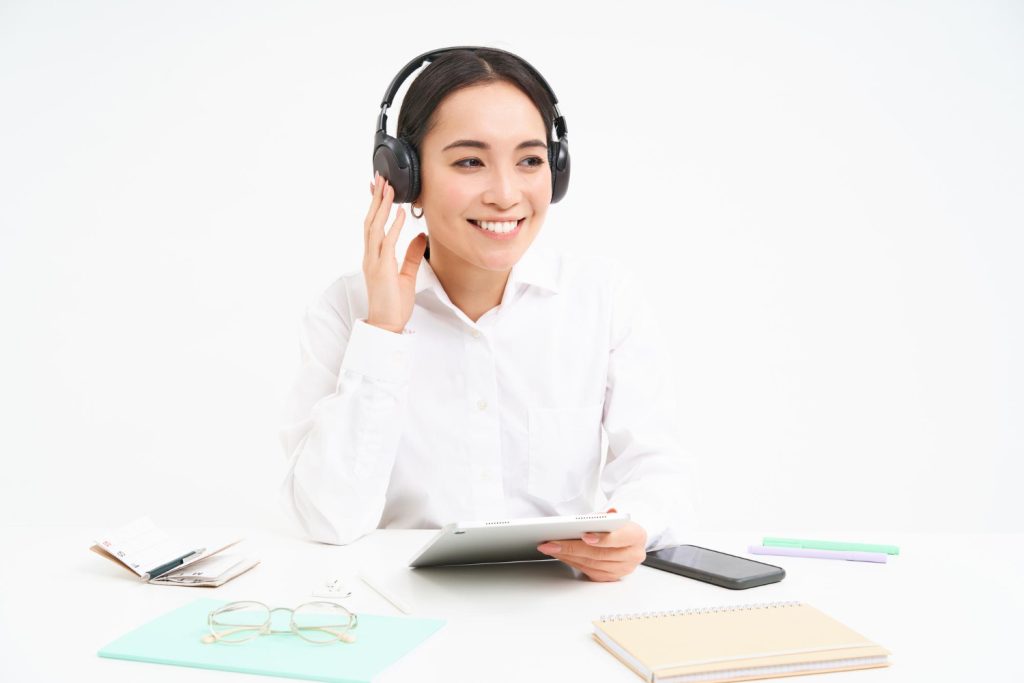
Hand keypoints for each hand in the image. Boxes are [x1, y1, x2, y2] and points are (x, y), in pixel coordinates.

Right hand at [363, 172, 426, 333]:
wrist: (387, 325)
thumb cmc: (394, 304)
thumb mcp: (407, 275)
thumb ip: (412, 255)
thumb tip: (421, 236)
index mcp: (374, 257)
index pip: (372, 225)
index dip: (375, 205)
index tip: (378, 187)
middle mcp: (370, 256)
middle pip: (370, 220)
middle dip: (376, 198)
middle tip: (381, 178)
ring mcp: (374, 262)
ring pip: (374, 227)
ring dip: (382, 206)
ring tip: (389, 188)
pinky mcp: (382, 270)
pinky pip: (387, 243)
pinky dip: (393, 227)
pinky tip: (400, 214)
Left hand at [537, 513, 647, 581]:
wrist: (628, 540)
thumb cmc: (618, 526)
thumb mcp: (614, 517)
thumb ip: (603, 517)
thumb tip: (590, 519)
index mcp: (636, 536)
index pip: (619, 538)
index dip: (601, 538)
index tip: (584, 536)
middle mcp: (633, 555)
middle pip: (600, 554)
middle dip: (573, 548)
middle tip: (553, 543)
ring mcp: (623, 569)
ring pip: (592, 565)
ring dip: (568, 556)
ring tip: (551, 548)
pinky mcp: (611, 577)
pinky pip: (589, 571)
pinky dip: (572, 562)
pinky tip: (560, 555)